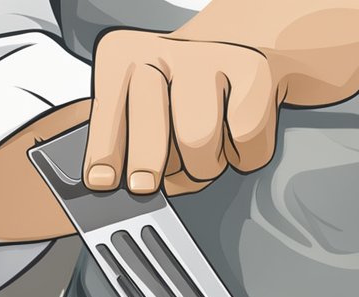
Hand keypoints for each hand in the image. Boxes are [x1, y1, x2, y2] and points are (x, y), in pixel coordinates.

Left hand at [82, 1, 358, 194]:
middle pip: (153, 130)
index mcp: (122, 57)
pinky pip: (245, 140)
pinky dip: (244, 155)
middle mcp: (162, 51)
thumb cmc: (182, 94)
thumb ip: (126, 144)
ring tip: (207, 154)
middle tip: (145, 185)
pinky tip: (237, 138)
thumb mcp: (142, 110)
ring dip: (204, 165)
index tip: (103, 181)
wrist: (244, 47)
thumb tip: (127, 188)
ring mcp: (210, 58)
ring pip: (199, 141)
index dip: (105, 150)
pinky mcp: (254, 71)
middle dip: (148, 164)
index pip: (108, 110)